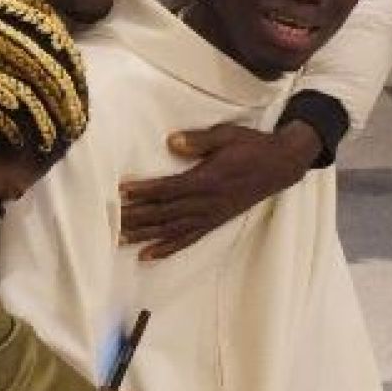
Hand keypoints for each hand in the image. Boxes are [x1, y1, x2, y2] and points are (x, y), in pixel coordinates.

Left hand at [119, 120, 322, 258]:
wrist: (280, 165)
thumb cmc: (252, 146)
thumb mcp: (227, 135)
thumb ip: (200, 140)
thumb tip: (171, 142)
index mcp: (208, 179)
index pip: (169, 188)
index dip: (145, 191)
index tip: (122, 191)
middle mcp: (207, 202)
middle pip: (165, 213)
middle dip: (137, 217)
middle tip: (111, 220)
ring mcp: (210, 215)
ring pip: (172, 229)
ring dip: (145, 235)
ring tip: (119, 239)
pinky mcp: (214, 222)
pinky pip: (188, 239)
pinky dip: (167, 248)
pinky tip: (148, 255)